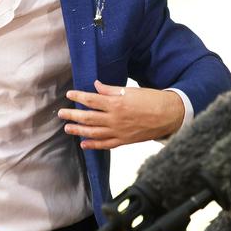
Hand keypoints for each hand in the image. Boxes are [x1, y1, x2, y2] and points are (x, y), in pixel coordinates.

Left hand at [58, 80, 184, 149]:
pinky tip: (84, 144)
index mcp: (116, 104)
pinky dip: (94, 145)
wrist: (169, 115)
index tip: (69, 95)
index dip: (78, 97)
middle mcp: (115, 119)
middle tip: (61, 113)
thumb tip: (96, 85)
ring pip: (94, 133)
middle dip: (73, 116)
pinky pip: (106, 145)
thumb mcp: (130, 91)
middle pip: (88, 118)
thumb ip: (111, 89)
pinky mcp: (124, 140)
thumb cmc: (151, 100)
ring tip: (67, 128)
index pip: (91, 100)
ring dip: (79, 131)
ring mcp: (119, 132)